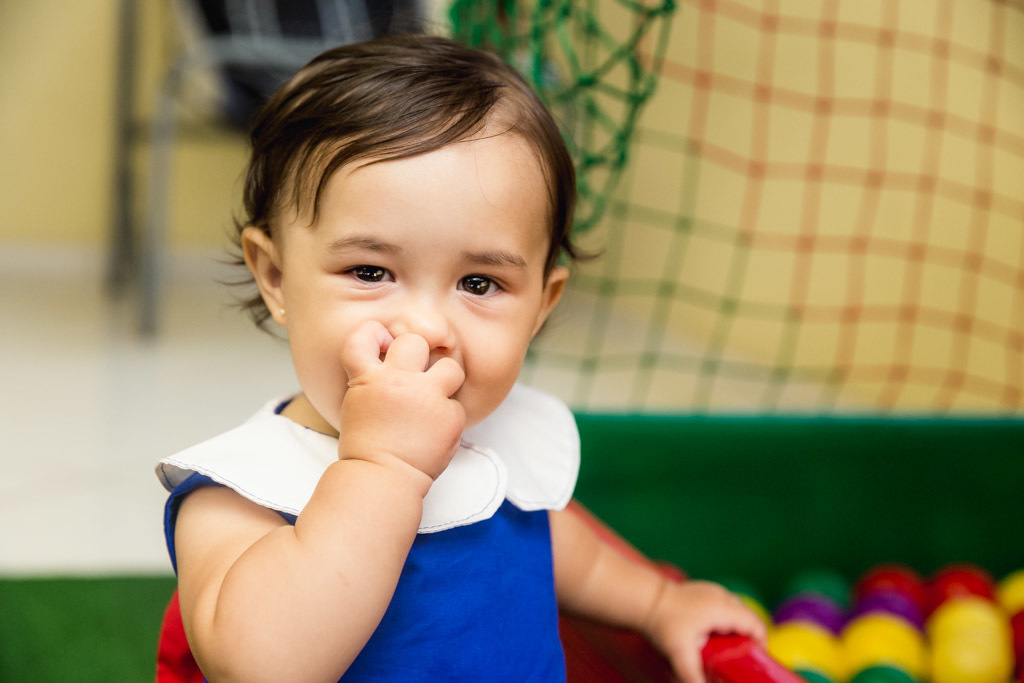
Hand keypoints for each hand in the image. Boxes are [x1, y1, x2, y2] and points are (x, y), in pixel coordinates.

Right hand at [338, 320, 465, 486]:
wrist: (383, 479)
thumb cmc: (367, 445)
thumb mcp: (358, 404)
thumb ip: (375, 378)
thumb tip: (392, 359)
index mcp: (368, 379)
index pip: (363, 336)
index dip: (374, 333)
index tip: (382, 344)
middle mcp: (398, 382)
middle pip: (415, 341)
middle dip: (418, 354)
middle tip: (415, 376)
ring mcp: (427, 398)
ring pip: (450, 367)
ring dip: (444, 380)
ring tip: (433, 401)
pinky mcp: (450, 416)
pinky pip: (456, 405)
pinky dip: (448, 417)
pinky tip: (434, 432)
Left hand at [643, 580, 767, 682]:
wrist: (643, 600)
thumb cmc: (663, 624)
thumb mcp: (680, 654)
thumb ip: (693, 676)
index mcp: (723, 608)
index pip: (756, 625)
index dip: (760, 644)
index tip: (752, 660)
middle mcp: (721, 596)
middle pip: (748, 618)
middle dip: (748, 638)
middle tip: (738, 658)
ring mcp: (712, 590)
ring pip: (737, 610)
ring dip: (736, 628)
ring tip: (725, 648)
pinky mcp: (703, 591)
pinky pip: (724, 606)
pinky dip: (724, 619)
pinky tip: (711, 634)